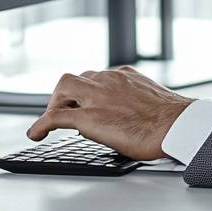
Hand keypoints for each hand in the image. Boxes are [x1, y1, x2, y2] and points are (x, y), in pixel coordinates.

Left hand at [26, 66, 193, 160]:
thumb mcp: (151, 101)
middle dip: (64, 95)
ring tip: (51, 121)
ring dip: (55, 104)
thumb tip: (132, 118)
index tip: (84, 103)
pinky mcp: (89, 116)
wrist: (175, 126)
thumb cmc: (171, 120)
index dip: (86, 93)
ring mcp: (97, 95)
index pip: (96, 77)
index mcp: (125, 76)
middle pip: (75, 78)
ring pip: (63, 88)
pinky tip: (36, 134)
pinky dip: (41, 124)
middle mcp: (108, 80)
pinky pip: (55, 116)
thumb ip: (135, 102)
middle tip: (64, 111)